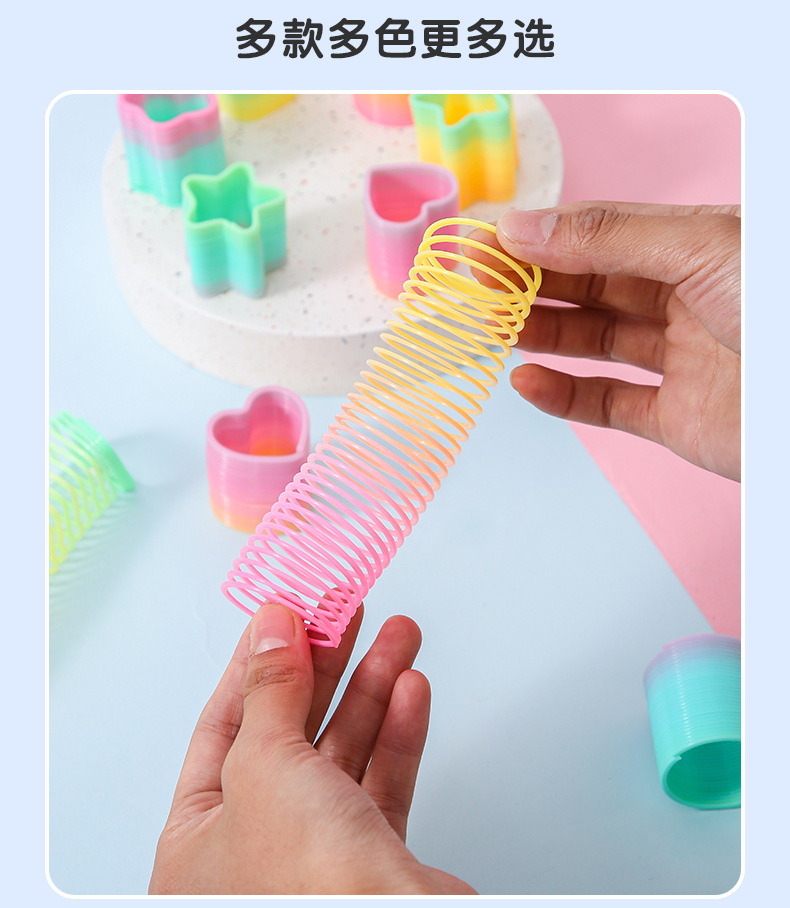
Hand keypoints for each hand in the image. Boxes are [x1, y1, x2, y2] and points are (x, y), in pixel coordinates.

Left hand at [149, 603, 474, 894]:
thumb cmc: (307, 889)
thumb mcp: (266, 765)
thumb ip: (271, 690)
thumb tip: (272, 630)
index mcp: (199, 839)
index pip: (224, 726)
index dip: (257, 663)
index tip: (286, 616)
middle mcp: (254, 848)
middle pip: (290, 731)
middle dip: (324, 666)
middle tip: (345, 617)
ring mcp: (315, 854)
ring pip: (343, 750)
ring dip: (372, 689)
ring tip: (396, 637)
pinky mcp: (371, 858)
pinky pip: (381, 781)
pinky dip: (396, 732)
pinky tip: (408, 691)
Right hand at [471, 202, 740, 480]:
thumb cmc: (780, 311)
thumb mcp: (699, 247)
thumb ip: (607, 237)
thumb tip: (523, 225)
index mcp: (695, 246)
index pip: (599, 235)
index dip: (539, 238)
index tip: (485, 245)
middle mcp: (685, 298)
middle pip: (589, 287)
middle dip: (530, 285)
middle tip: (475, 290)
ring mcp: (680, 359)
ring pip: (593, 342)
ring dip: (539, 336)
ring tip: (489, 330)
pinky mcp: (677, 417)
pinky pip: (609, 403)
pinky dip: (564, 397)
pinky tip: (527, 382)